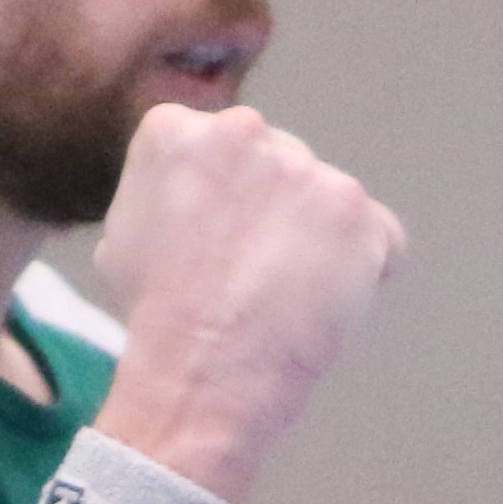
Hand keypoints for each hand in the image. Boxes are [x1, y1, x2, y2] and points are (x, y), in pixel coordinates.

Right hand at [90, 104, 402, 501]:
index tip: (214, 244)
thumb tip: (192, 189)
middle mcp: (243, 131)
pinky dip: (363, 270)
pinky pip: (378, 237)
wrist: (199, 373)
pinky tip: (320, 304)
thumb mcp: (124, 233)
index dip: (224, 203)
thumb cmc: (156, 318)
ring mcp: (306, 169)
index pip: (220, 150)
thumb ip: (166, 191)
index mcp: (176, 130)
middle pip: (278, 166)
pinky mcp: (357, 211)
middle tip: (251, 275)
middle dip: (274, 213)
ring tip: (279, 298)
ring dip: (316, 243)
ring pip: (327, 201)